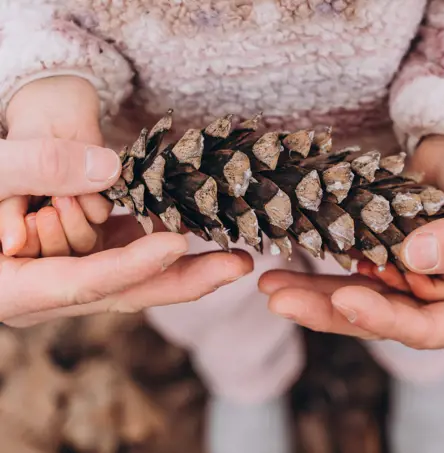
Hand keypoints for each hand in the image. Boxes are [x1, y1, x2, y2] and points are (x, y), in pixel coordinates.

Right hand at [0, 78, 253, 326]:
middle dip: (185, 280)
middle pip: (126, 292)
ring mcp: (72, 275)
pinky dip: (164, 242)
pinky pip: (130, 252)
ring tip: (238, 251)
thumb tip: (110, 169)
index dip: (132, 265)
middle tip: (241, 265)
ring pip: (135, 276)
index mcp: (17, 290)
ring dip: (186, 264)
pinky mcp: (84, 254)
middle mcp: (51, 294)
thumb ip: (33, 169)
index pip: (84, 283)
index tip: (177, 244)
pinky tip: (203, 228)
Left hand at [260, 143, 443, 348]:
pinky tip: (300, 253)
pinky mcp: (414, 252)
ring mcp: (430, 280)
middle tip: (277, 297)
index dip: (383, 318)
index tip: (342, 298)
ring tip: (271, 283)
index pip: (427, 329)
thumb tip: (413, 257)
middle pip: (384, 316)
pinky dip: (337, 258)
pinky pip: (370, 261)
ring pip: (368, 292)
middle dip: (329, 309)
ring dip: (319, 287)